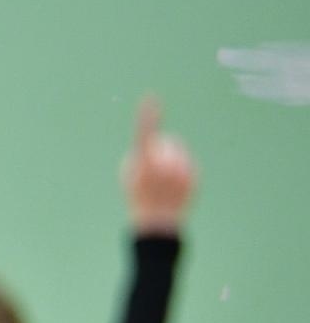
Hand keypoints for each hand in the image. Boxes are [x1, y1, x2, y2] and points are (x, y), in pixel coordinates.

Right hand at [121, 98, 194, 234]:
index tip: (150, 98)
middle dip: (161, 149)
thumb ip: (138, 156)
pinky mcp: (194, 176)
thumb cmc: (138, 199)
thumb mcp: (129, 176)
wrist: (157, 224)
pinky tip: (175, 188)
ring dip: (172, 160)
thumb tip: (151, 144)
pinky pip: (188, 164)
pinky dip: (182, 171)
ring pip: (178, 152)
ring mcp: (181, 170)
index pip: (145, 133)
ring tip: (164, 182)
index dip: (147, 115)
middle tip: (152, 170)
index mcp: (144, 163)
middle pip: (165, 142)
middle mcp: (164, 163)